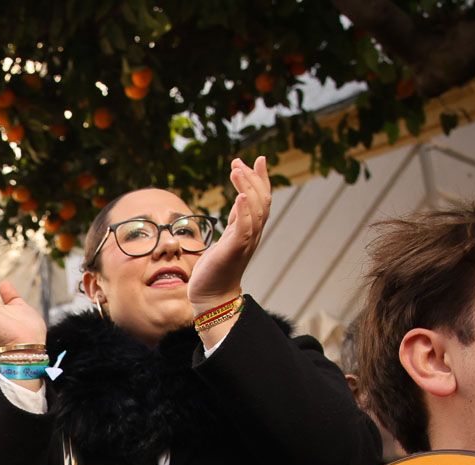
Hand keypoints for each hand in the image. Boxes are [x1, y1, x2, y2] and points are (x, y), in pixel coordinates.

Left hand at [187, 156, 270, 311]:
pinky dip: (244, 211)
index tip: (257, 159)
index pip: (261, 199)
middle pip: (262, 201)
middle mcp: (252, 234)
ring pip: (255, 210)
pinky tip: (241, 196)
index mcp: (250, 229)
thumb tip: (241, 199)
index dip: (261, 178)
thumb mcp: (227, 237)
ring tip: (237, 170)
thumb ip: (236, 219)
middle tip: (239, 162)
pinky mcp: (233, 250)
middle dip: (253, 178)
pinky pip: (243, 228)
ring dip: (248, 188)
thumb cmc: (217, 269)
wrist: (212, 296)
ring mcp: (245, 242)